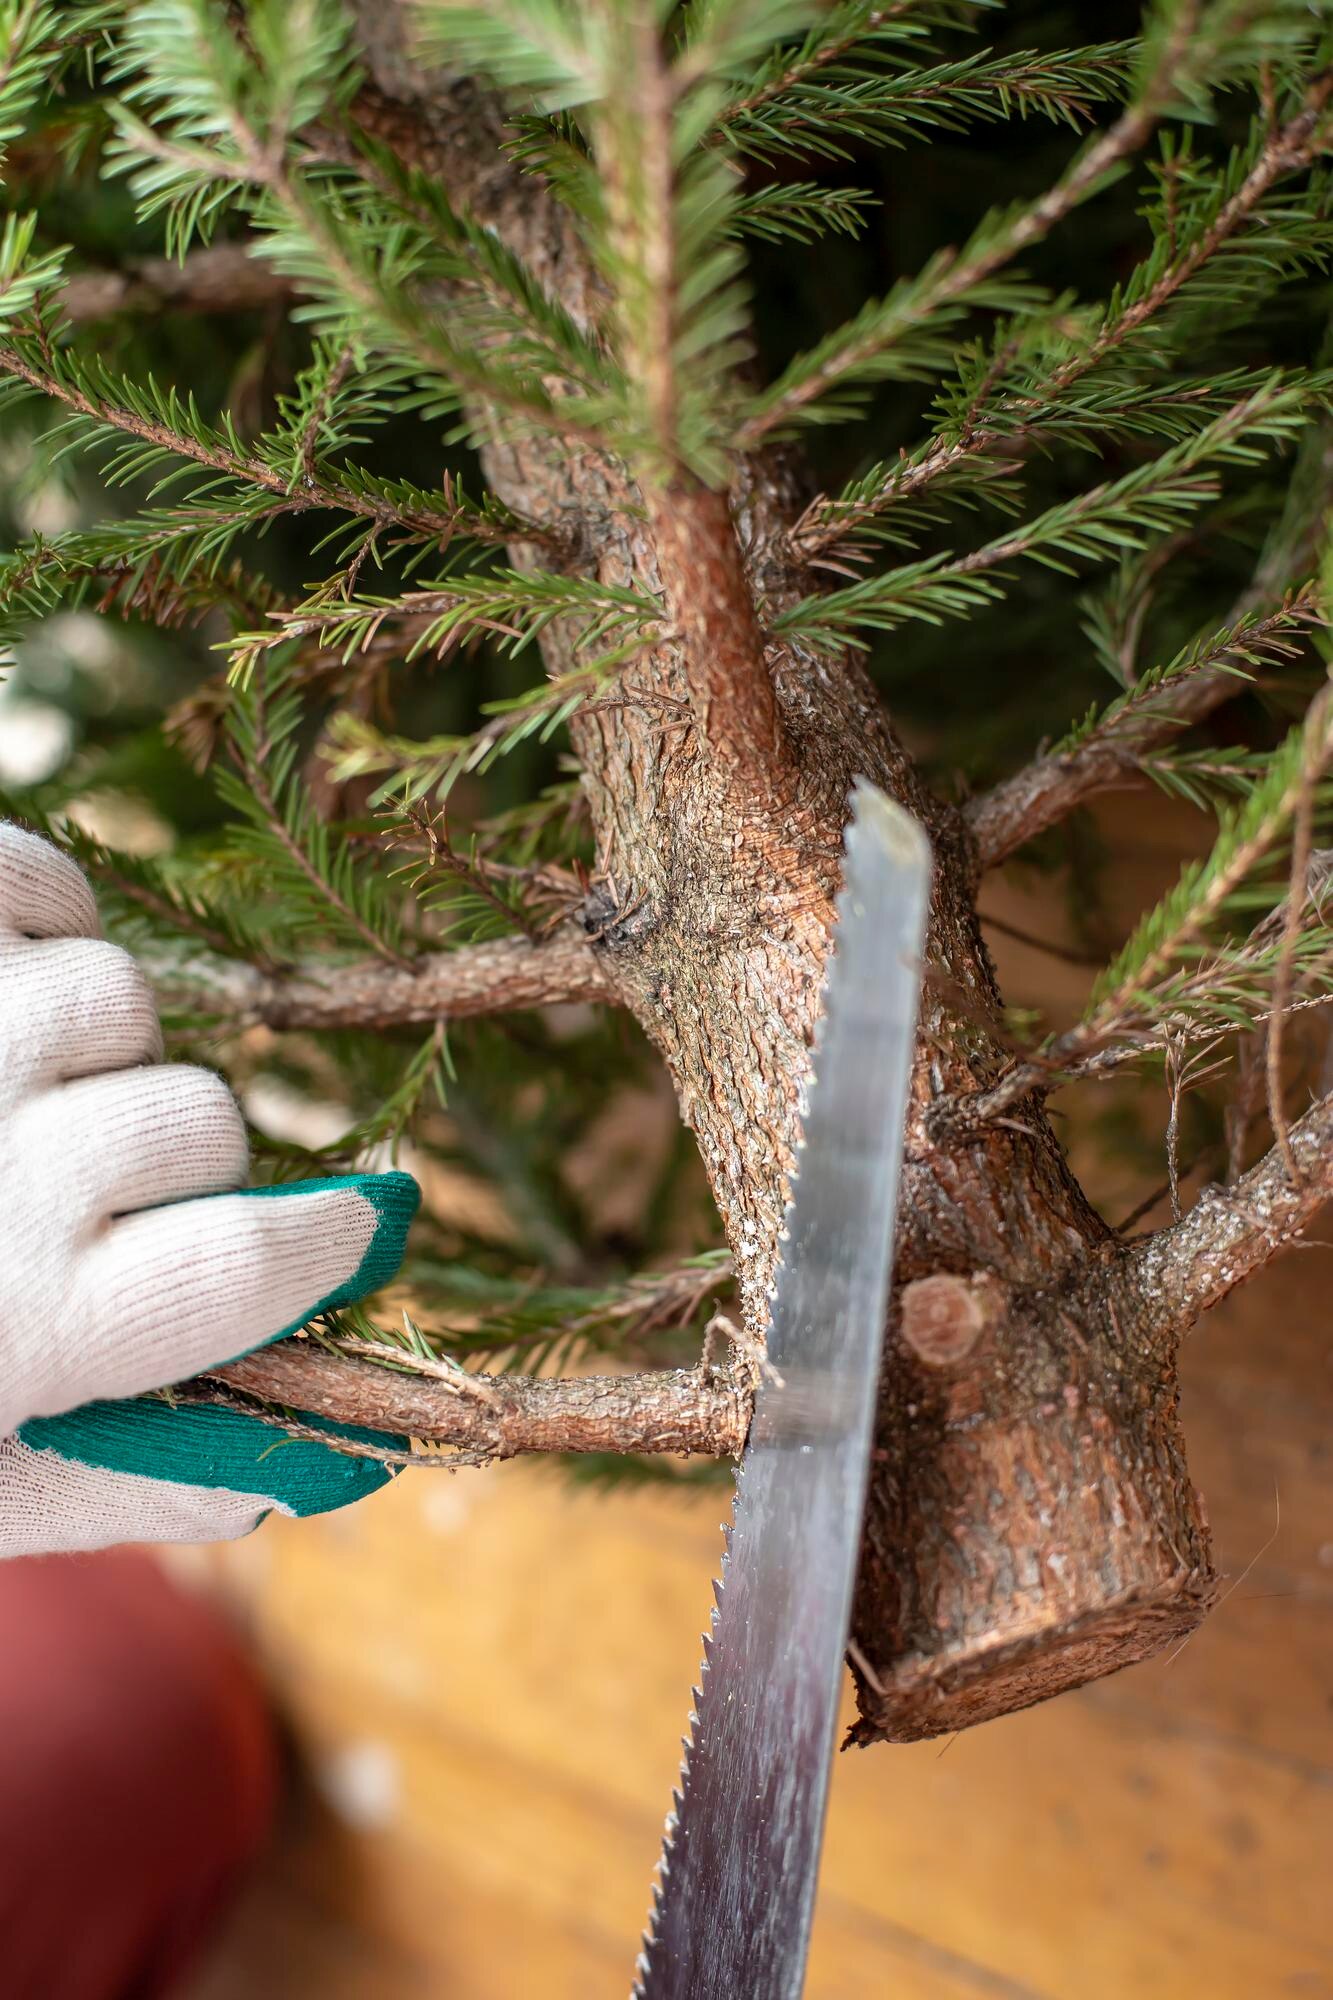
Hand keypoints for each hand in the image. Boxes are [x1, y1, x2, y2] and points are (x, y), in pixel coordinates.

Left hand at [0, 825, 418, 1555]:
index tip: (354, 1226)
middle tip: (80, 1184)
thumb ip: (132, 1479)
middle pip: (197, 1122)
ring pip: (120, 996)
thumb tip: (330, 1466)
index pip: (247, 1264)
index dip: (324, 1241)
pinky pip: (50, 881)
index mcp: (13, 1333)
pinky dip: (43, 919)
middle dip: (169, 1156)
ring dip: (87, 1044)